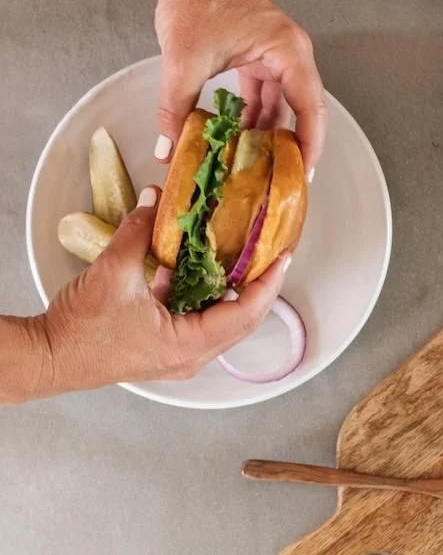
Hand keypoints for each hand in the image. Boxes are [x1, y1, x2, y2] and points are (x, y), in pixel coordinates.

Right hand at [39, 187, 287, 395]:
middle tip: (272, 254)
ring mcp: (180, 356)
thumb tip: (154, 198)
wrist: (48, 357)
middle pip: (242, 320)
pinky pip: (200, 321)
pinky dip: (206, 296)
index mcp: (188, 345)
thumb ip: (139, 231)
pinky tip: (202, 268)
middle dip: (260, 286)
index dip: (268, 283)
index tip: (283, 257)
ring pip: (223, 321)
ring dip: (233, 290)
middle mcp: (191, 357)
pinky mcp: (167, 349)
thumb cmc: (80, 327)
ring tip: (245, 257)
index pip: (246, 313)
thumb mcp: (113, 271)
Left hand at [151, 0, 326, 177]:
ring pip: (286, 105)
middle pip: (306, 110)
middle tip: (285, 180)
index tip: (301, 173)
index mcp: (288, 52)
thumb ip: (176, 108)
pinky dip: (258, 117)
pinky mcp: (264, 57)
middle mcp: (293, 55)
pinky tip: (243, 138)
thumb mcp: (184, 60)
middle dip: (295, 146)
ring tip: (260, 166)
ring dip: (272, 133)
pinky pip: (269, 95)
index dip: (309, 145)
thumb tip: (168, 149)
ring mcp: (280, 56)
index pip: (310, 108)